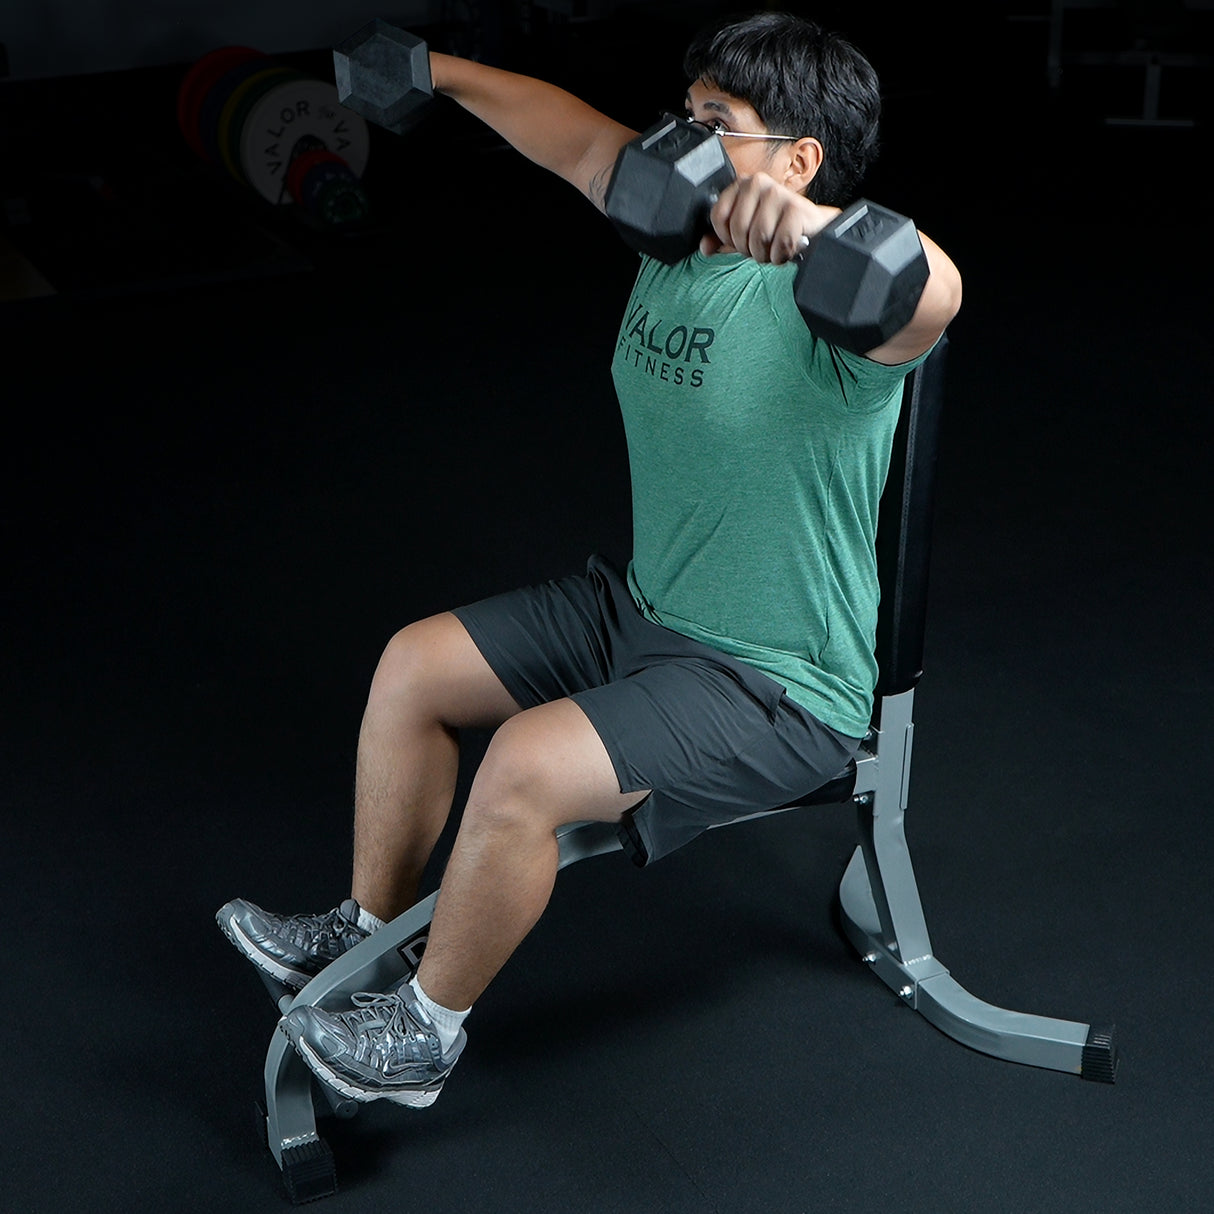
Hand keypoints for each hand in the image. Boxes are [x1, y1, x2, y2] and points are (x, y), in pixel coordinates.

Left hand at [700, 173, 839, 263]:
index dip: (726, 237)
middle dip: (748, 249)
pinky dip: (781, 255)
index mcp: (742, 184)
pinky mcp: (796, 208)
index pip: (718, 216)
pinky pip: (779, 243)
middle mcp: (758, 182)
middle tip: (762, 247)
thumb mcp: (746, 231)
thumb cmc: (777, 227)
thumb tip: (704, 247)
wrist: (813, 227)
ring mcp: (778, 193)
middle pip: (737, 229)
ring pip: (758, 237)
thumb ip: (722, 238)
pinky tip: (787, 249)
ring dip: (766, 254)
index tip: (740, 240)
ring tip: (774, 248)